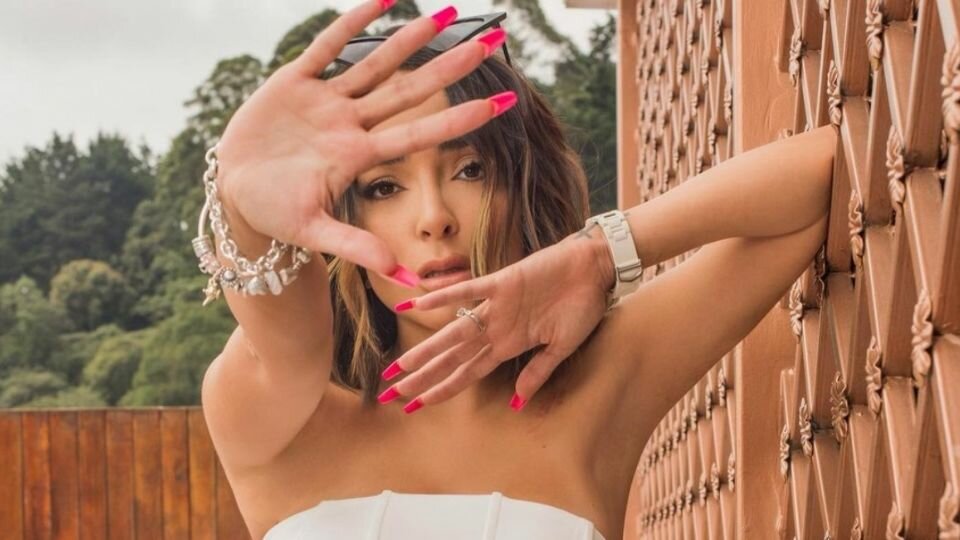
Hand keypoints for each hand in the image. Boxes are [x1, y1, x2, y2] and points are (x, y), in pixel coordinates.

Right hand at [214, 0, 512, 281]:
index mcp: (358, 156)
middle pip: (409, 91)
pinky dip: (352, 24)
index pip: (419, 133)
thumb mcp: (315, 232)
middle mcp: (350, 124)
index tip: (500, 103)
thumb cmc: (276, 215)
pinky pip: (326, 47)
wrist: (236, 195)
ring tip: (444, 14)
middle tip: (493, 43)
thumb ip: (358, 249)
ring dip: (409, 40)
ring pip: (375, 63)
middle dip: (450, 67)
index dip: (459, 118)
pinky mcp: (293, 83)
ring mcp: (325, 101)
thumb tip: (406, 283)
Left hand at [379, 231, 615, 411]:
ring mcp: (497, 307)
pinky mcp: (503, 282)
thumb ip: (538, 372)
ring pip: (454, 332)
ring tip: (400, 366)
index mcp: (509, 346)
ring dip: (427, 349)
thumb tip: (518, 402)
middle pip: (452, 358)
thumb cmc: (581, 307)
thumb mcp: (561, 347)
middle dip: (422, 377)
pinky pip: (469, 289)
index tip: (416, 405)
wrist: (593, 269)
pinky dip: (444, 296)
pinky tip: (417, 303)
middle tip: (390, 393)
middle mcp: (496, 329)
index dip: (441, 389)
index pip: (467, 373)